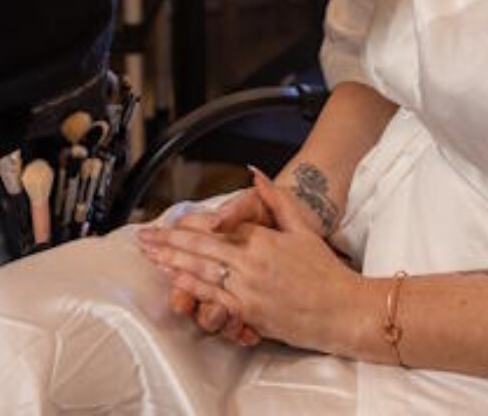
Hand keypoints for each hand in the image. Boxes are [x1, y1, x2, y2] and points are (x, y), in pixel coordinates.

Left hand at [139, 170, 362, 354]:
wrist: (343, 310)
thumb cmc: (325, 271)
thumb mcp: (301, 227)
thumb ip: (275, 199)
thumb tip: (255, 173)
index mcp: (261, 241)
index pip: (214, 229)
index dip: (186, 226)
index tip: (166, 223)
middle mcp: (250, 264)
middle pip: (199, 250)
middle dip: (167, 243)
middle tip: (144, 239)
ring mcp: (248, 291)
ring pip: (201, 274)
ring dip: (172, 264)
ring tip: (151, 257)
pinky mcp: (250, 314)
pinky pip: (213, 299)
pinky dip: (192, 289)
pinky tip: (176, 283)